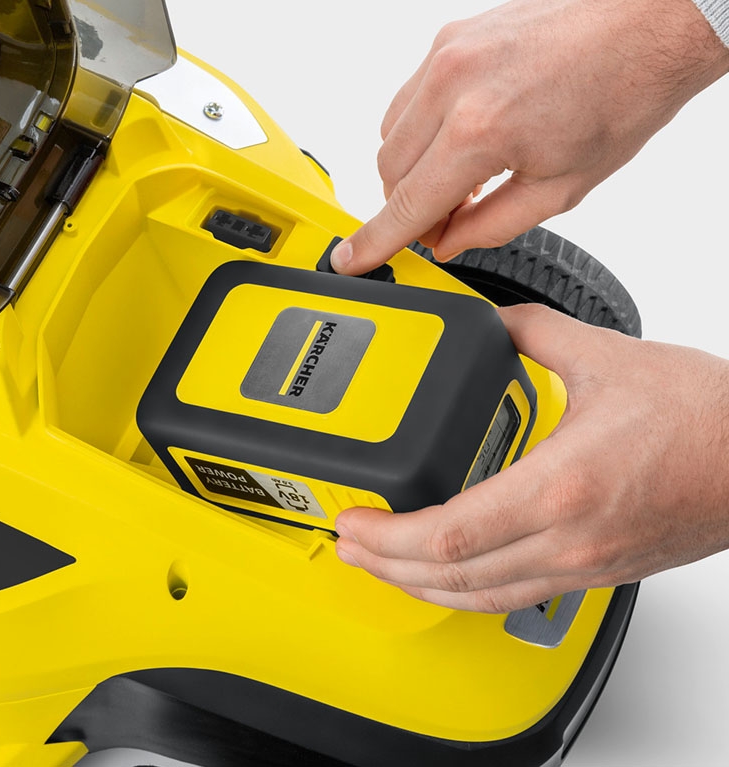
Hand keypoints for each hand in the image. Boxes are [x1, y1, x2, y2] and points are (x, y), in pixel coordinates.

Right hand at [331, 0, 728, 274]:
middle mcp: (452, 86)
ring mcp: (446, 55)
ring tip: (463, 176)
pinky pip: (407, 98)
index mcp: (480, 132)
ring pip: (389, 135)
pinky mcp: (449, 37)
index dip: (375, 242)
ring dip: (412, 168)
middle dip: (409, 206)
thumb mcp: (561, 187)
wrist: (650, 21)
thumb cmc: (623, 93)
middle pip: (387, 172)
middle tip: (447, 221)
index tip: (349, 261)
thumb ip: (491, 226)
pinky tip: (461, 138)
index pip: (406, 205)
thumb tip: (447, 242)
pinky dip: (421, 129)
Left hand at [334, 304, 728, 612]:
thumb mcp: (606, 357)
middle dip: (384, 566)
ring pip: (479, 597)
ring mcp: (582, 567)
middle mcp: (567, 541)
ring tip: (379, 566)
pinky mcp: (596, 574)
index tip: (353, 521)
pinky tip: (444, 577)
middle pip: (450, 575)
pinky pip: (512, 596)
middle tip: (347, 544)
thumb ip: (531, 332)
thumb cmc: (707, 418)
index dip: (387, 537)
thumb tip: (490, 320)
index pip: (449, 534)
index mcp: (560, 487)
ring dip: (418, 587)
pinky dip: (464, 591)